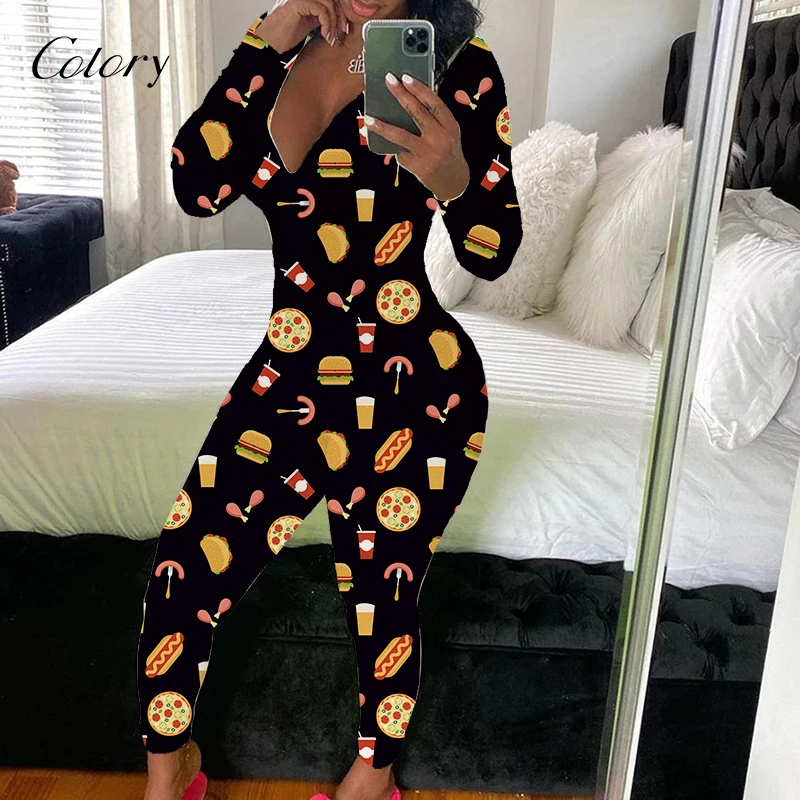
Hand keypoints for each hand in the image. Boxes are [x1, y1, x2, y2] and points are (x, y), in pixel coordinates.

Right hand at [262, 0, 347, 52]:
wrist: (271, 41)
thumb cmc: (286, 33)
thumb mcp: (309, 22)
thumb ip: (321, 16)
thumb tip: (337, 18)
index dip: (340, 12)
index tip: (343, 28)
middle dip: (339, 17)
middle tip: (340, 33)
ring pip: (329, 4)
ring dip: (333, 24)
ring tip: (330, 38)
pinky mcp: (299, 2)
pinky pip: (322, 11)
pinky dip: (327, 25)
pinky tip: (325, 35)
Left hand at [366, 72, 469, 201]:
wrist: (452, 180)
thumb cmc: (447, 150)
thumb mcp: (448, 131)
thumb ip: (434, 116)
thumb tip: (410, 96)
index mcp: (450, 126)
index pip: (434, 103)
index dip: (419, 89)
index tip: (405, 77)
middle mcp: (440, 138)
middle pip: (417, 113)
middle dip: (401, 95)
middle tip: (388, 81)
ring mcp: (427, 153)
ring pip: (401, 136)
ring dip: (382, 126)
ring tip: (369, 118)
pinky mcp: (416, 165)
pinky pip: (399, 151)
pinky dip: (391, 144)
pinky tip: (381, 139)